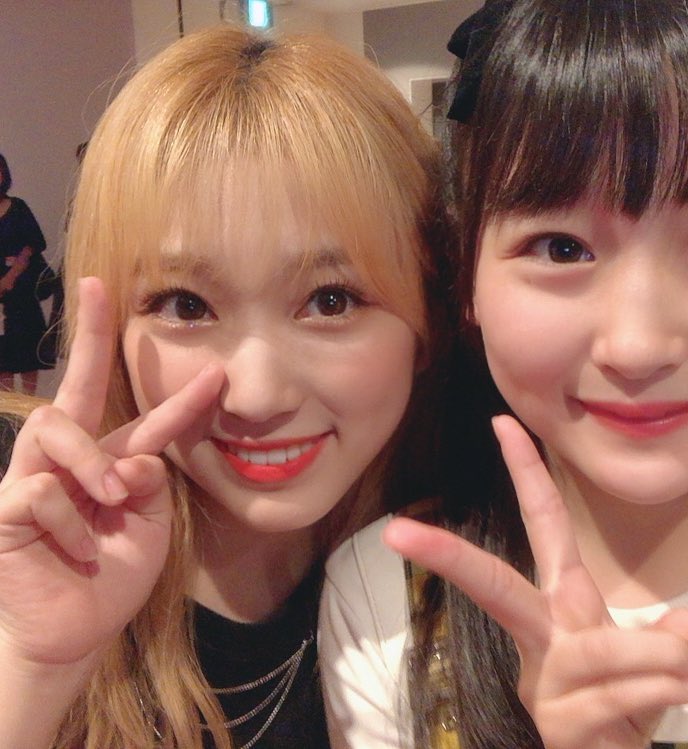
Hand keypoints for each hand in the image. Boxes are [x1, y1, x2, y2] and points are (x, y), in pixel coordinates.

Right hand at [0, 277, 222, 668]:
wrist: (79, 628)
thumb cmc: (115, 571)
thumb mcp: (150, 526)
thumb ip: (151, 486)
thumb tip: (139, 458)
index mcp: (113, 460)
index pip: (143, 415)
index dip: (170, 388)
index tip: (194, 352)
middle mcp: (72, 458)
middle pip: (77, 386)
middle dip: (90, 336)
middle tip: (97, 290)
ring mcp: (33, 477)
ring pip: (54, 426)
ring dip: (91, 462)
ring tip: (111, 499)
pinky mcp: (6, 508)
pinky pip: (39, 490)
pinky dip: (71, 521)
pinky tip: (79, 547)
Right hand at [383, 415, 687, 748]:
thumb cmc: (623, 707)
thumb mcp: (657, 663)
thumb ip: (668, 637)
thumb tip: (685, 625)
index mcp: (562, 604)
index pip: (543, 525)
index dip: (526, 472)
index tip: (503, 421)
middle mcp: (543, 636)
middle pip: (494, 586)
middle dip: (449, 556)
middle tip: (396, 532)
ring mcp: (542, 681)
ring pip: (600, 648)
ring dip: (661, 656)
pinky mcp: (555, 723)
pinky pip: (619, 694)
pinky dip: (665, 690)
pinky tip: (680, 693)